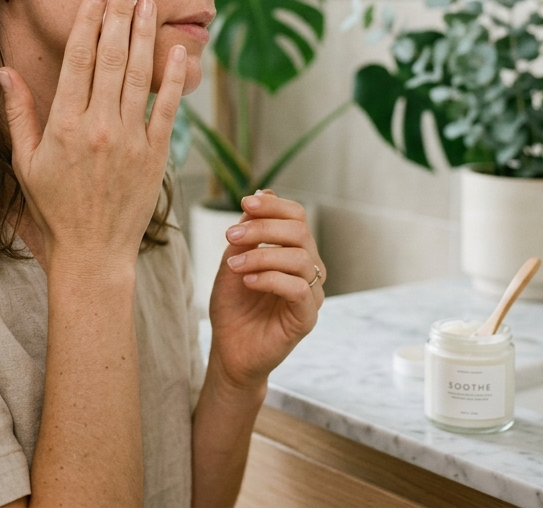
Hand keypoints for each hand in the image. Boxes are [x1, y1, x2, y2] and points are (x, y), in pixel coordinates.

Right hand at [0, 0, 186, 269]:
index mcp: (64, 125)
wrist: (93, 252)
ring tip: (150, 2)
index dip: (89, 20)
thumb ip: (18, 112)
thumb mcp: (25, 161)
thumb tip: (4, 69)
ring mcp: (130, 140)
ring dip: (145, 35)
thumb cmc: (54, 206)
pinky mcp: (155, 155)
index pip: (79, 59)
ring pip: (139, 75)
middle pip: (111, 57)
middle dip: (120, 14)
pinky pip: (167, 108)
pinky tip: (177, 49)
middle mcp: (98, 127)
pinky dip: (174, 78)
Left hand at [206, 190, 322, 390]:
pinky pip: (297, 288)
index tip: (245, 203)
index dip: (273, 206)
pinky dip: (270, 279)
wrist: (230, 349)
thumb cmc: (234, 306)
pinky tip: (248, 282)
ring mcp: (312, 293)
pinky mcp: (307, 317)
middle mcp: (309, 268)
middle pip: (299, 231)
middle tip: (230, 236)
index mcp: (295, 251)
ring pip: (298, 257)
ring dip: (260, 256)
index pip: (296, 216)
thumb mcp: (234, 260)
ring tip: (233, 266)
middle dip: (262, 228)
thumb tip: (264, 192)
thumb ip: (249, 231)